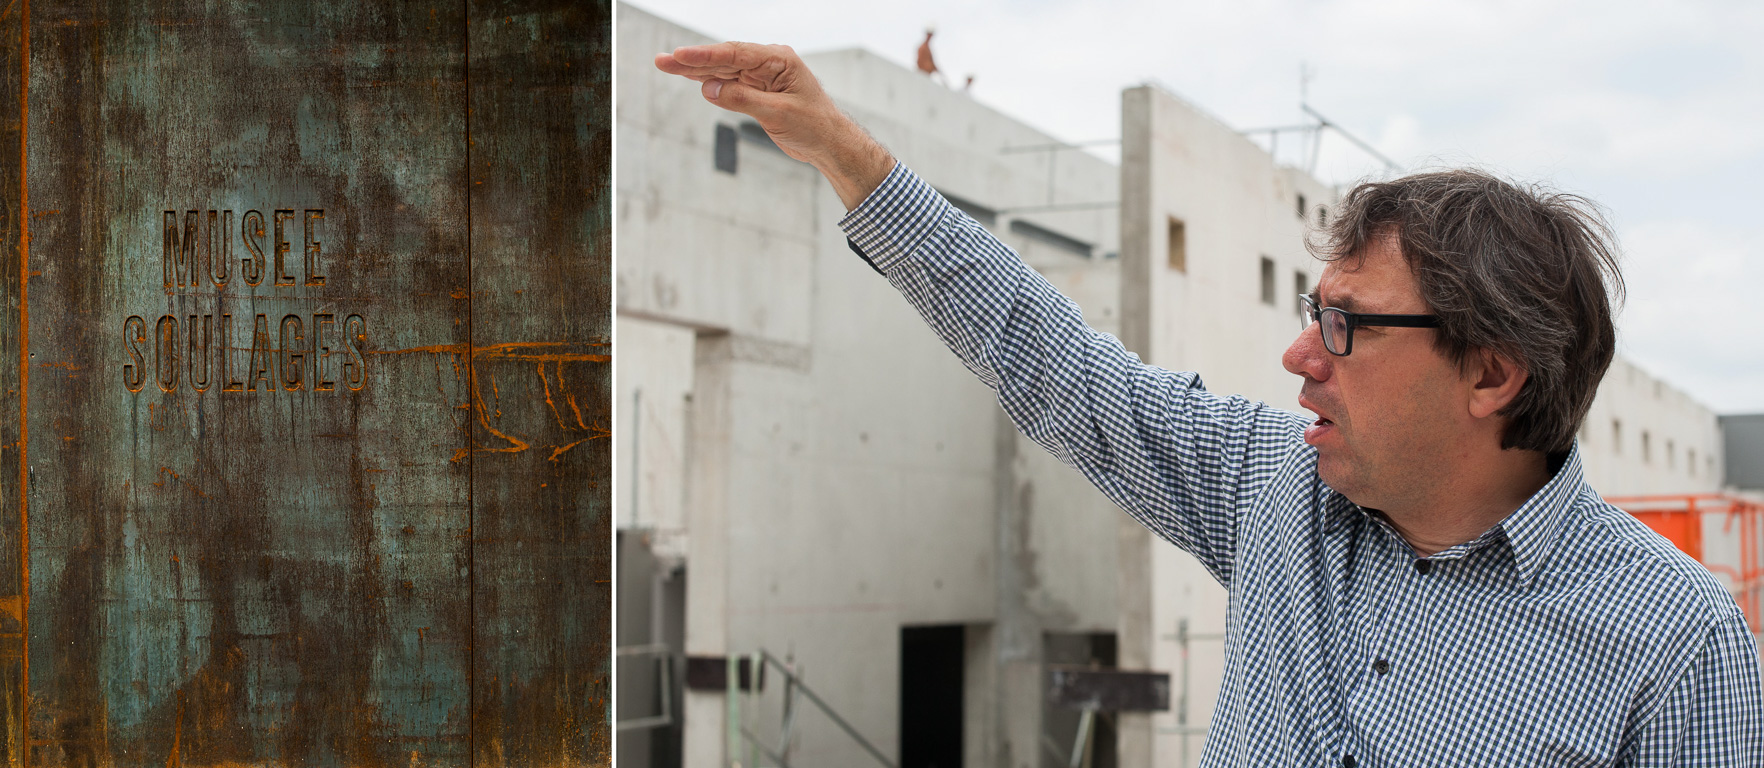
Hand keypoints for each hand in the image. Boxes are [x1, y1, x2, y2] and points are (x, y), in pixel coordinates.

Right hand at [655, 42, 894, 208]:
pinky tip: (692, 78)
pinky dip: (710, 82)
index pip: (735, 54)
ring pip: (723, 70)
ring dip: (696, 70)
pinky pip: (729, 83)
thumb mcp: (778, 113)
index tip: (680, 56)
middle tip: (662, 61)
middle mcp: (769, 63)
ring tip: (667, 66)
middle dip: (693, 60)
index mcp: (779, 60)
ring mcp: (763, 76)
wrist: (829, 143)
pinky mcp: (758, 91)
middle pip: (724, 59)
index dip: (705, 55)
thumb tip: (709, 88)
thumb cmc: (814, 126)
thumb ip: (743, 99)